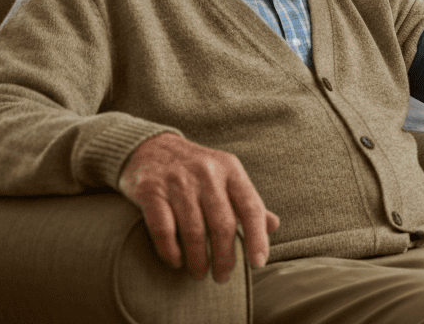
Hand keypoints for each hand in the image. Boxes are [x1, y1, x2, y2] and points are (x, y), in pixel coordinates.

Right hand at [117, 133, 279, 282]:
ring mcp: (177, 181)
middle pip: (223, 225)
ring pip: (194, 231)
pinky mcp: (150, 191)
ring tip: (200, 274)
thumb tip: (274, 226)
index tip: (258, 263)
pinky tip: (177, 262)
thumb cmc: (196, 170)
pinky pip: (163, 229)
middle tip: (222, 277)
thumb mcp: (226, 176)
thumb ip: (246, 201)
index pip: (251, 207)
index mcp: (231, 169)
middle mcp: (207, 173)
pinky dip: (171, 251)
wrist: (150, 147)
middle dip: (225, 257)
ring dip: (199, 259)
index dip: (258, 238)